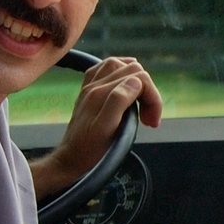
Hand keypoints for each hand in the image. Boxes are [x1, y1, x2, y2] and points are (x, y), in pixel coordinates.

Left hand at [28, 57, 162, 200]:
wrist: (71, 157)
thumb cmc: (90, 149)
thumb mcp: (107, 130)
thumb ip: (118, 102)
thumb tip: (134, 81)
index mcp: (100, 94)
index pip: (140, 78)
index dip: (153, 99)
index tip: (151, 122)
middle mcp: (94, 86)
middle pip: (134, 70)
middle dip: (148, 91)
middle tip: (147, 118)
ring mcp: (90, 86)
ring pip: (122, 65)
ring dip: (137, 81)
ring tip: (140, 102)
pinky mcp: (89, 89)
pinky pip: (106, 68)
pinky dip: (121, 72)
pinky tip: (127, 84)